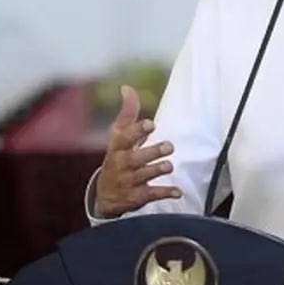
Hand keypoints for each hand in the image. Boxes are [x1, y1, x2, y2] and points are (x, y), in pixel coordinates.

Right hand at [93, 85, 180, 217]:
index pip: (124, 137)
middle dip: (152, 152)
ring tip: (169, 166)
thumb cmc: (117, 157)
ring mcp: (129, 181)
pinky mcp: (137, 197)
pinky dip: (165, 193)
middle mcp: (122, 164)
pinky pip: (151, 195)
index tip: (151, 124)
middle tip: (169, 146)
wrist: (106, 195)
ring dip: (157, 170)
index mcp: (117, 147)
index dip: (137, 130)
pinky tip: (177, 192)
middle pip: (135, 158)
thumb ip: (127, 113)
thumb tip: (127, 87)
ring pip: (144, 176)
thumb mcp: (118, 136)